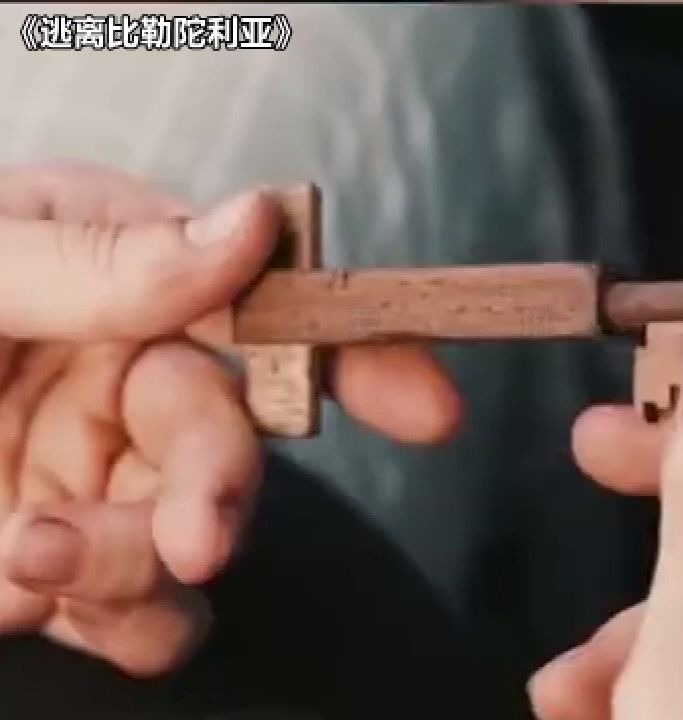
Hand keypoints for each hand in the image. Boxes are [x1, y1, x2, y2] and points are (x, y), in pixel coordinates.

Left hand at [0, 163, 459, 676]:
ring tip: (39, 554)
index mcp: (130, 280)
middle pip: (232, 446)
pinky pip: (126, 616)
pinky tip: (25, 580)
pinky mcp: (53, 563)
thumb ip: (113, 258)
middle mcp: (128, 380)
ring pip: (189, 549)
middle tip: (196, 536)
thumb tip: (254, 224)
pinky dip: (96, 617)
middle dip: (222, 494)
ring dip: (137, 570)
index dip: (361, 352)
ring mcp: (95, 477)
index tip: (425, 402)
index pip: (273, 310)